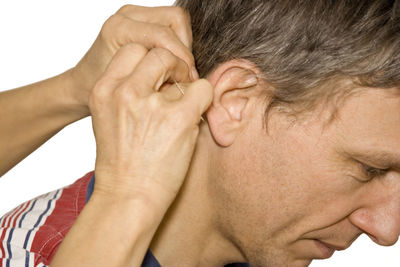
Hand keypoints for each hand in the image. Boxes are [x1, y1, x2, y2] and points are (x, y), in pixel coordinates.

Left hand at [68, 5, 197, 114]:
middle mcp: (126, 16)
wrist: (84, 85)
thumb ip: (156, 79)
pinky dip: (177, 45)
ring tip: (179, 70)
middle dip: (185, 49)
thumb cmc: (100, 90)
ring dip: (183, 47)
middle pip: (176, 19)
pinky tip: (173, 65)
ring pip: (177, 21)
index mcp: (119, 29)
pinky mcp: (142, 20)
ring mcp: (134, 15)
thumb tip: (191, 82)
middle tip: (186, 74)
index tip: (188, 80)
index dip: (182, 57)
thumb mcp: (128, 89)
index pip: (164, 34)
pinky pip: (171, 26)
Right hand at [89, 43, 211, 208]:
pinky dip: (204, 99)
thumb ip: (128, 90)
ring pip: (182, 66)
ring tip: (182, 108)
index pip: (132, 49)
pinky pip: (203, 88)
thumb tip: (164, 73)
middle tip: (177, 85)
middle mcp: (124, 92)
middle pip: (157, 52)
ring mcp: (152, 104)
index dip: (150, 58)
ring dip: (186, 84)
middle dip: (172, 64)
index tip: (159, 76)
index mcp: (104, 90)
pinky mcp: (179, 117)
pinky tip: (194, 118)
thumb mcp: (110, 117)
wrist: (128, 197)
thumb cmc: (122, 161)